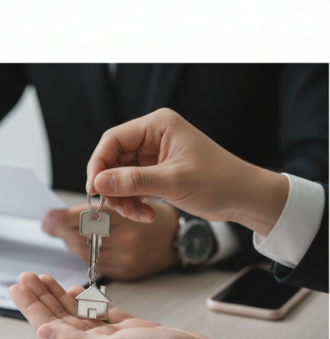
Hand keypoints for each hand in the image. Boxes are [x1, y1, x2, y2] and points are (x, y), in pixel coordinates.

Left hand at [8, 272, 230, 338]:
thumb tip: (43, 332)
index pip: (49, 324)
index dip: (31, 305)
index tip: (17, 287)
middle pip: (58, 316)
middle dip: (40, 295)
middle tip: (26, 275)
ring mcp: (111, 336)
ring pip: (77, 312)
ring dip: (59, 294)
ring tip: (45, 278)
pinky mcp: (129, 328)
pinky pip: (100, 311)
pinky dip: (87, 299)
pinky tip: (80, 290)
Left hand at [42, 201, 178, 280]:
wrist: (179, 239)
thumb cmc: (150, 216)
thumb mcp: (124, 201)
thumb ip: (90, 209)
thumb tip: (52, 219)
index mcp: (123, 216)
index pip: (80, 219)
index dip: (59, 220)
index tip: (47, 219)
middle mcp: (124, 240)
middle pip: (78, 238)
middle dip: (63, 231)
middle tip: (52, 224)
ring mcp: (125, 259)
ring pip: (83, 253)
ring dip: (72, 243)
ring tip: (71, 234)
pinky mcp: (126, 272)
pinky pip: (95, 265)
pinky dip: (86, 255)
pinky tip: (87, 247)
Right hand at [87, 108, 288, 237]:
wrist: (243, 197)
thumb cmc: (220, 180)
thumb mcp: (173, 181)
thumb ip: (133, 181)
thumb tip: (100, 182)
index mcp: (158, 126)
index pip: (113, 140)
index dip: (99, 164)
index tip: (95, 189)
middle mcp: (153, 137)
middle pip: (113, 160)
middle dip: (113, 186)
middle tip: (116, 207)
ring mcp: (154, 155)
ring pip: (120, 176)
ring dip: (123, 198)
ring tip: (137, 213)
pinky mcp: (156, 172)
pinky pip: (132, 186)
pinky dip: (134, 202)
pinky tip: (146, 213)